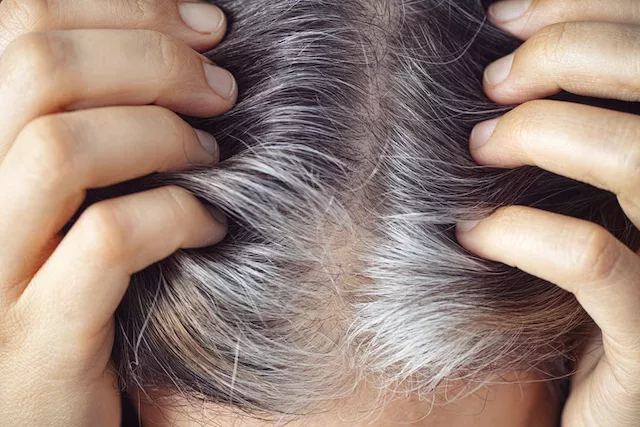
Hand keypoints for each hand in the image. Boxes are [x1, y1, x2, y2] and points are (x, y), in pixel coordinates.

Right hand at [0, 1, 234, 424]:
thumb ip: (93, 117)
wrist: (44, 407)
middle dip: (154, 59)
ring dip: (162, 135)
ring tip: (210, 155)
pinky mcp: (35, 341)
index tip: (204, 26)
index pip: (18, 24)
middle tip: (220, 88)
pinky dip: (177, 216)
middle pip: (39, 70)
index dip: (124, 8)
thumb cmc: (74, 280)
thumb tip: (179, 40)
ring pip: (61, 149)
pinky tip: (212, 225)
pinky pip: (108, 242)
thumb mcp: (66, 190)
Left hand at [456, 1, 639, 424]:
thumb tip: (510, 54)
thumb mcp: (583, 196)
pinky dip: (526, 234)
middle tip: (495, 79)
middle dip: (573, 52)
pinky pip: (598, 263)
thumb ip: (575, 132)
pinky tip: (474, 235)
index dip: (589, 13)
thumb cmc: (577, 285)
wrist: (588, 399)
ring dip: (547, 131)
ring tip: (481, 145)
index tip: (508, 15)